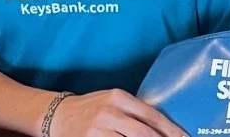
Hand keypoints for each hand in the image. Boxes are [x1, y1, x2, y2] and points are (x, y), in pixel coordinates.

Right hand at [50, 90, 186, 136]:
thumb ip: (134, 111)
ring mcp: (99, 130)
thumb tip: (163, 127)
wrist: (59, 116)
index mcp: (118, 97)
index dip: (170, 130)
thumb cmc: (91, 109)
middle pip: (144, 133)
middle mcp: (109, 112)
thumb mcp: (112, 101)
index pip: (151, 115)